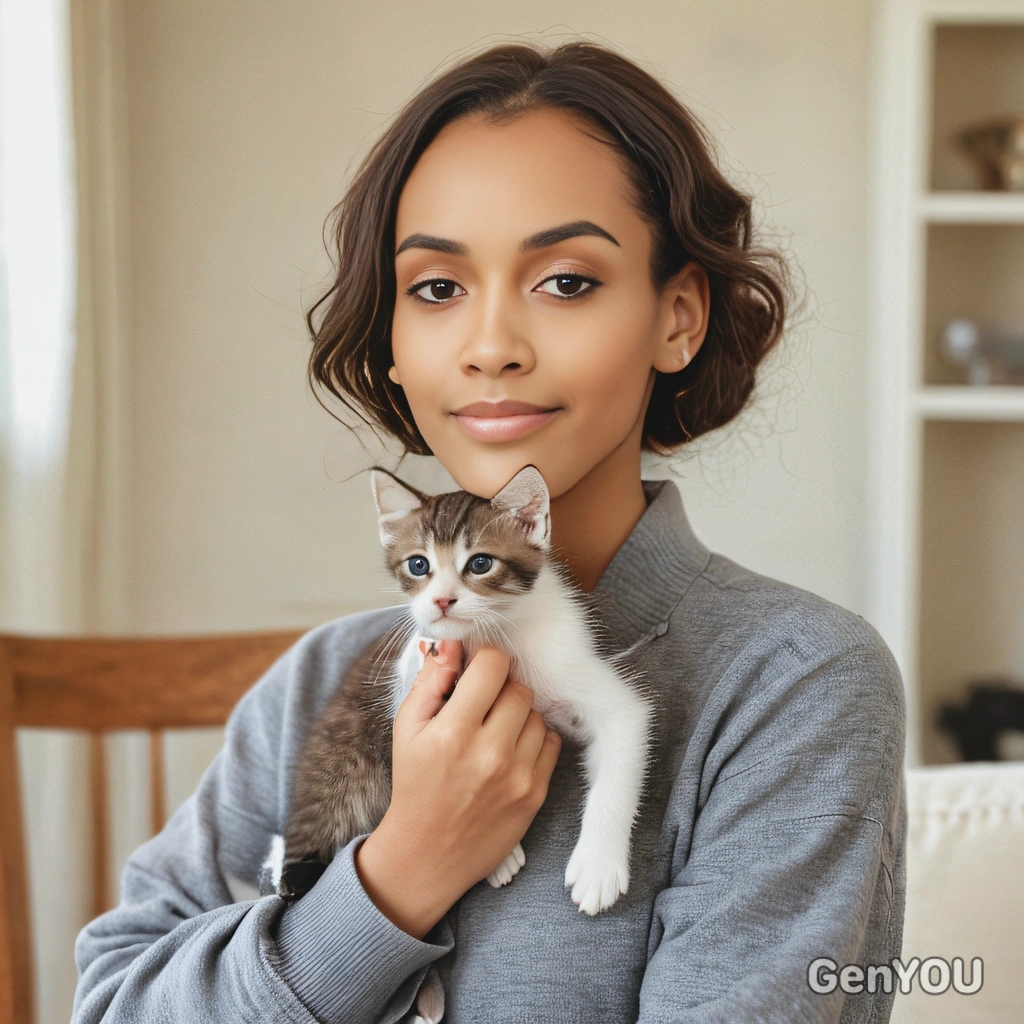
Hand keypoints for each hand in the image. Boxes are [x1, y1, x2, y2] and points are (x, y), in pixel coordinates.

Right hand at [355, 638, 562, 938]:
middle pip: (519, 687)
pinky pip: (550, 743)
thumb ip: (430, 681)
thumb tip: (453, 645)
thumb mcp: (407, 729)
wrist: (427, 854)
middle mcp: (490, 751)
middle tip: (483, 703)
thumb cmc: (415, 784)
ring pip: (536, 714)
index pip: (493, 664)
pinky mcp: (535, 794)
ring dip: (518, 714)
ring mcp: (517, 775)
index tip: (478, 668)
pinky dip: (533, 740)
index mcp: (454, 730)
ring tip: (494, 730)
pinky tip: (510, 750)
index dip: (486, 659)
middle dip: (501, 688)